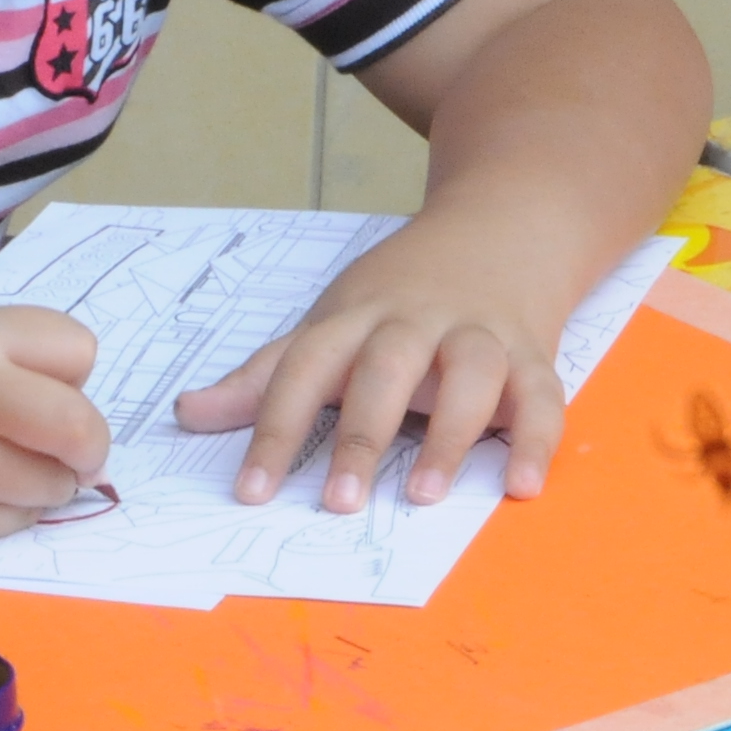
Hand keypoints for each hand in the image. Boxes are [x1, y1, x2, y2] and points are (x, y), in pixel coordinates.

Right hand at [0, 293, 106, 537]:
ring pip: (48, 487)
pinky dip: (9, 511)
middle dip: (88, 442)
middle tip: (72, 446)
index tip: (52, 381)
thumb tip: (77, 399)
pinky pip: (3, 524)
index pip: (76, 349)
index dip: (73, 369)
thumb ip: (1, 350)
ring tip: (13, 464)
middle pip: (79, 429)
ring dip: (48, 481)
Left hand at [172, 218, 568, 508]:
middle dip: (361, 433)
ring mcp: (480, 334)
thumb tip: (187, 412)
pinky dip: (537, 438)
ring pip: (471, 373)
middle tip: (339, 502)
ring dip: (450, 434)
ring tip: (423, 496)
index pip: (305, 368)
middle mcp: (417, 323)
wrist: (501, 228)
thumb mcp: (330, 323)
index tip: (252, 491)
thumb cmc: (400, 293)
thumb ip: (267, 377)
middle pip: (387, 367)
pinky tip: (522, 486)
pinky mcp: (533, 353)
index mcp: (356, 318)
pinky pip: (543, 394)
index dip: (275, 429)